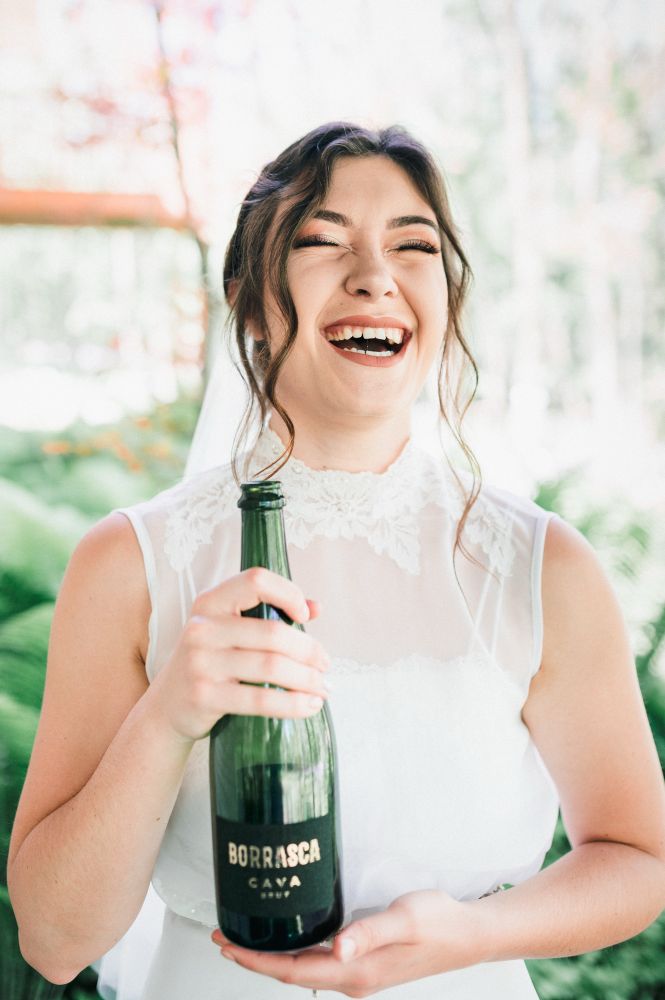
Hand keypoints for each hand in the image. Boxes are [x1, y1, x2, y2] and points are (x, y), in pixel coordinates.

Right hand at [146, 567, 330, 743]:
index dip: (288, 593)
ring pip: (271, 666)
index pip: (256, 581)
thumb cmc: (210, 662)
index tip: (304, 614)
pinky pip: (260, 699)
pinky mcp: (204, 696)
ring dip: (307, 679)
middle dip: (309, 650)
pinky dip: (293, 704)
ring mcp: (200, 663)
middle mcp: (202, 628)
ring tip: (323, 688)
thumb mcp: (228, 631)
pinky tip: (310, 706)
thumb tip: (317, 607)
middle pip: (272, 632)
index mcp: (210, 603)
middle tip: (325, 664)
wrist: (166, 707)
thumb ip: (270, 614)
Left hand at [211, 890, 484, 996]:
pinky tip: (289, 936)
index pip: (293, 971)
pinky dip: (295, 951)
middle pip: (291, 974)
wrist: (468, 934)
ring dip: (272, 956)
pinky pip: (319, 962)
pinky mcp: (365, 964)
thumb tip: (336, 949)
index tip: (227, 946)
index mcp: (356, 972)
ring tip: (245, 936)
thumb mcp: (404, 919)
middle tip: (223, 937)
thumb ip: (368, 932)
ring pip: (304, 969)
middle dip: (254, 959)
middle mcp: (353, 979)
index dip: (256, 961)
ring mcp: (359, 974)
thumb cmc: (439, 923)